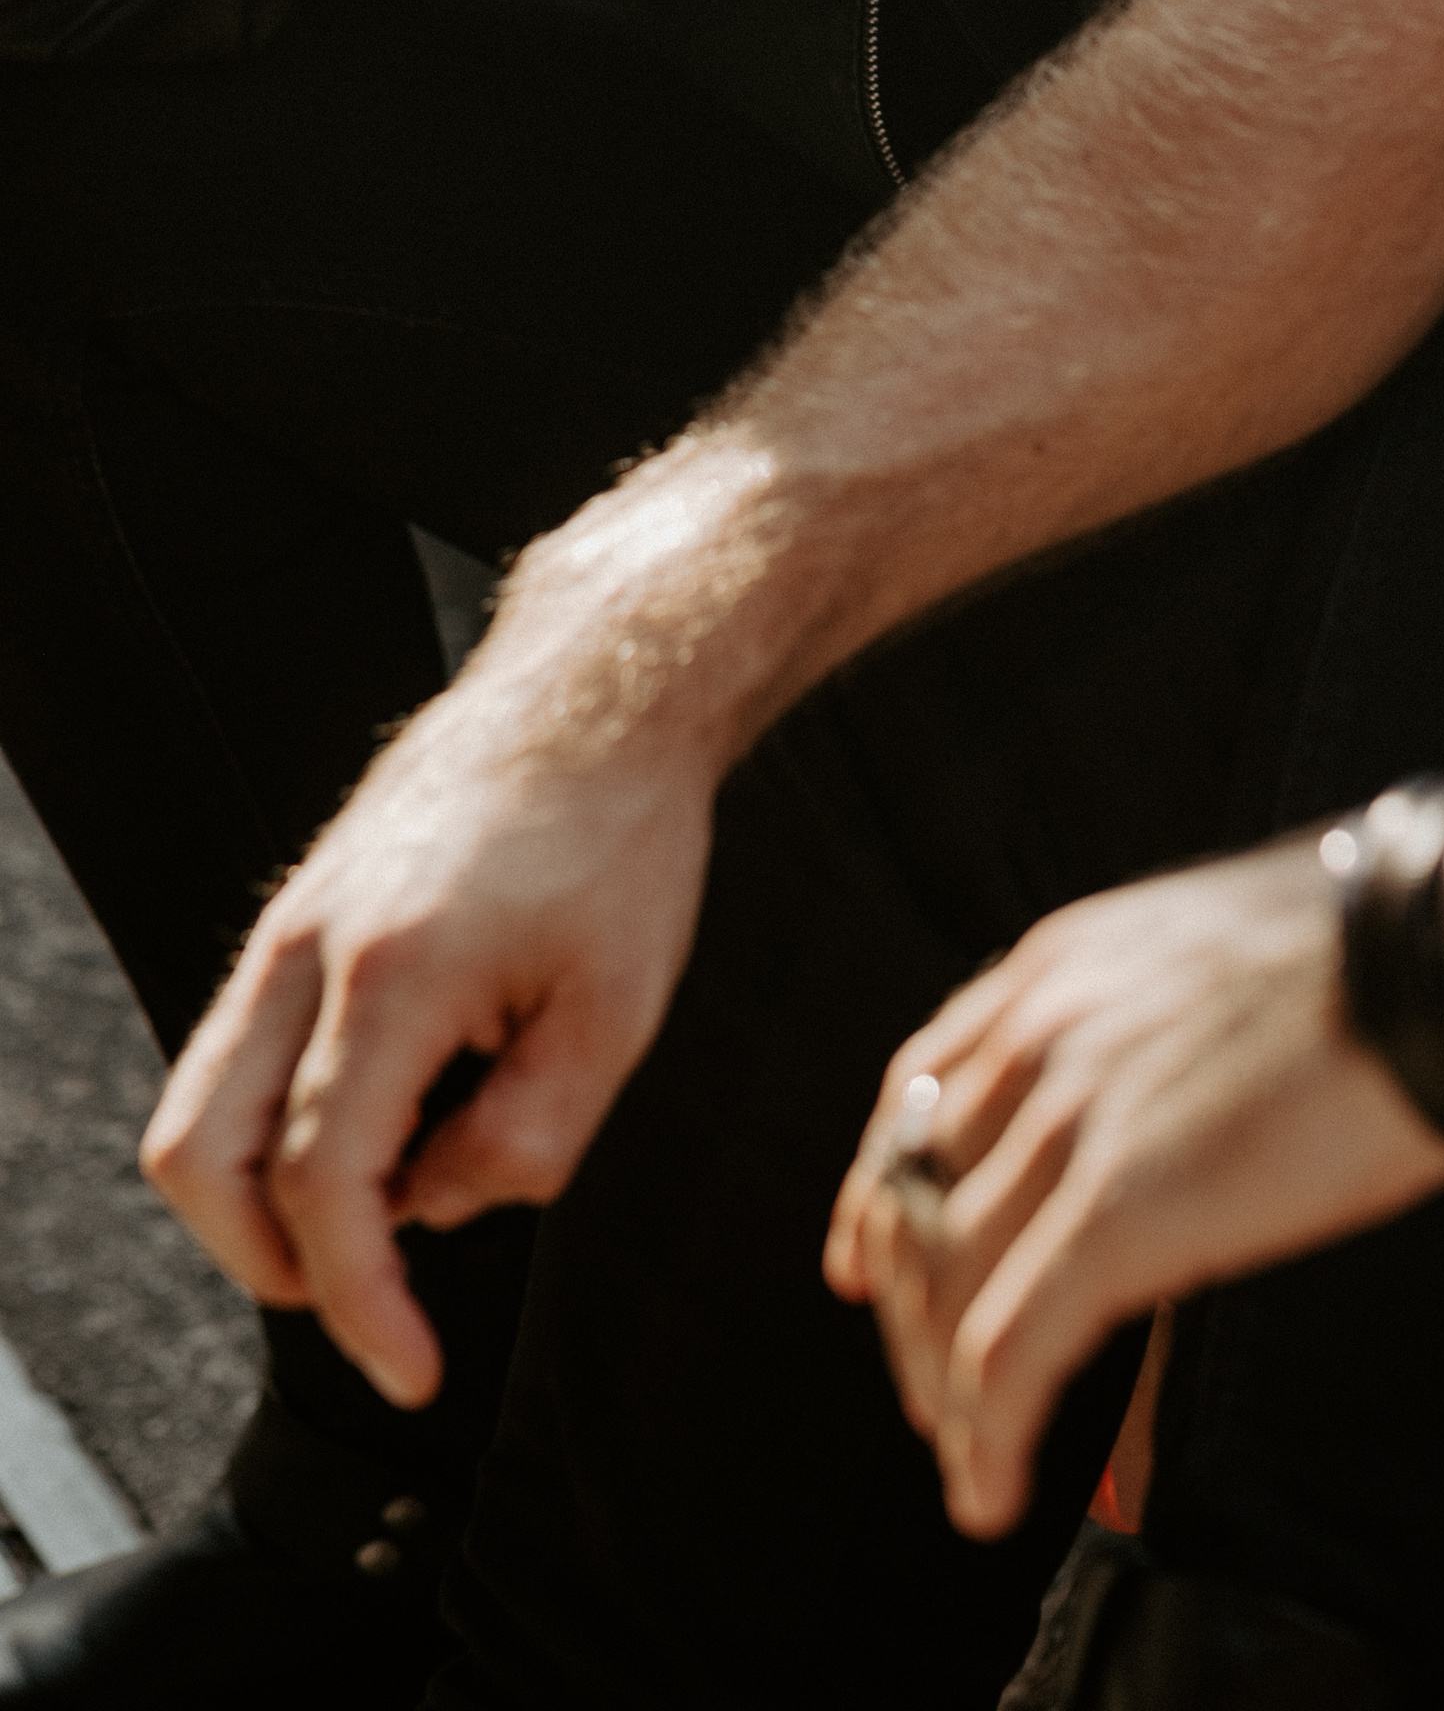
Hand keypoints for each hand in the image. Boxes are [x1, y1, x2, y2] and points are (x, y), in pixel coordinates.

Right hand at [141, 666, 714, 1408]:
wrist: (596, 693)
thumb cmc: (623, 840)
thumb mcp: (617, 1011)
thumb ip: (525, 1141)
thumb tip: (431, 1210)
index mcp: (393, 972)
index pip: (326, 1186)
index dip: (362, 1303)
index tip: (415, 1370)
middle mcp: (308, 947)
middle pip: (204, 1158)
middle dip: (276, 1264)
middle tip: (380, 1300)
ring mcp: (288, 925)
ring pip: (201, 1108)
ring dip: (263, 1199)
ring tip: (392, 1211)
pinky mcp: (295, 916)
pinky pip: (239, 1053)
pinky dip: (280, 1126)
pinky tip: (393, 1126)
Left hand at [827, 836, 1443, 1537]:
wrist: (1443, 954)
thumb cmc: (1374, 948)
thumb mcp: (1209, 942)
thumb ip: (1145, 1009)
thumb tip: (1159, 1079)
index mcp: (1059, 964)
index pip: (915, 1088)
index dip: (876, 1187)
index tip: (861, 1258)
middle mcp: (1040, 1033)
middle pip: (914, 1197)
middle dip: (910, 1307)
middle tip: (929, 1389)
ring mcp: (1071, 1120)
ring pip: (947, 1286)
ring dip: (944, 1389)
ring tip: (967, 1456)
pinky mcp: (1119, 1212)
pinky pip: (1009, 1350)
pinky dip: (986, 1436)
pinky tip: (993, 1491)